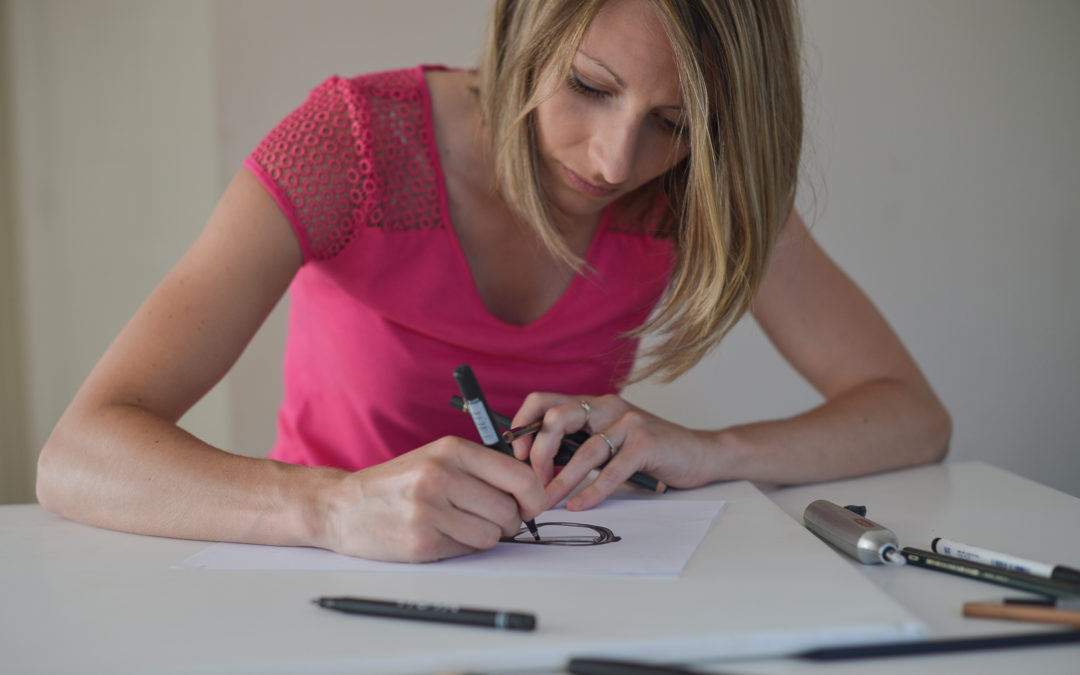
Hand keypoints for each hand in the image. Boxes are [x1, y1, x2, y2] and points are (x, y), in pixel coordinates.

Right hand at [322, 436, 546, 561]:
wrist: (343, 506)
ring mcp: (429, 510)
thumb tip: (531, 492)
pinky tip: (440, 535)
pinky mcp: (421, 542)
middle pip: (509, 510)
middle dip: (508, 521)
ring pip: (492, 535)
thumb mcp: (437, 458)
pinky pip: (467, 551)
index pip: (519, 476)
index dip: (535, 496)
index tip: (533, 505)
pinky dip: (462, 548)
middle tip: (490, 518)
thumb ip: (482, 469)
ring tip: (459, 524)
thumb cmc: (398, 483)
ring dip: (485, 536)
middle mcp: (440, 476)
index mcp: (451, 450)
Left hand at [510, 393, 712, 510]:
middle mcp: (607, 407)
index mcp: (592, 405)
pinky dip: (592, 491)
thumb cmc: (649, 453)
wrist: (699, 454)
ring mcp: (629, 423)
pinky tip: (579, 504)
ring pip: (585, 450)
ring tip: (547, 501)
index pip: (544, 401)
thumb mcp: (608, 443)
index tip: (517, 454)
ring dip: (561, 480)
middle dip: (539, 453)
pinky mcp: (647, 443)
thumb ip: (578, 446)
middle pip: (557, 419)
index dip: (524, 424)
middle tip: (533, 482)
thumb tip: (536, 468)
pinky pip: (612, 470)